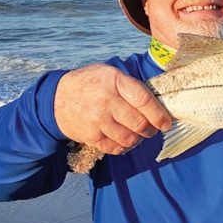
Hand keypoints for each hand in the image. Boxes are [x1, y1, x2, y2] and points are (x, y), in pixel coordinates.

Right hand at [54, 64, 172, 154]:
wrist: (56, 98)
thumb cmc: (92, 84)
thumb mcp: (111, 75)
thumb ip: (132, 87)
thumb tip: (159, 104)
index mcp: (115, 81)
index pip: (144, 100)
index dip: (159, 114)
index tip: (166, 123)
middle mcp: (106, 100)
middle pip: (139, 123)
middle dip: (151, 129)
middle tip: (153, 129)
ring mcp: (97, 119)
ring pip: (129, 138)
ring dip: (139, 139)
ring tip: (138, 134)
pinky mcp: (90, 135)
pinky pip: (115, 148)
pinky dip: (125, 147)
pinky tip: (125, 140)